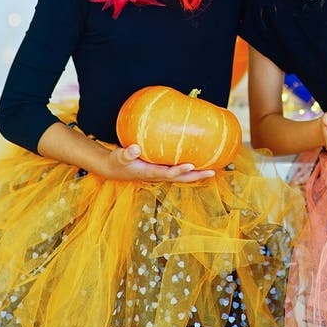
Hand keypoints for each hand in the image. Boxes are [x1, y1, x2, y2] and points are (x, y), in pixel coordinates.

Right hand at [98, 143, 215, 182]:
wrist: (113, 169)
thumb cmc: (117, 162)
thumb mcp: (119, 157)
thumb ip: (127, 153)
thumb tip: (135, 148)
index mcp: (149, 173)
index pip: (168, 174)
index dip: (179, 171)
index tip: (192, 165)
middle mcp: (158, 175)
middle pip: (180, 178)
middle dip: (196, 176)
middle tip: (212, 172)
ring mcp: (160, 173)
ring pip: (181, 176)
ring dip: (196, 174)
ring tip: (213, 168)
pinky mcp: (160, 169)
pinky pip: (177, 170)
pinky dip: (189, 168)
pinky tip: (198, 160)